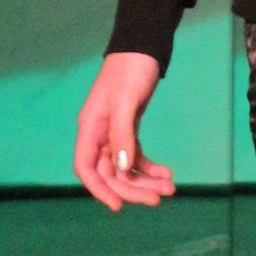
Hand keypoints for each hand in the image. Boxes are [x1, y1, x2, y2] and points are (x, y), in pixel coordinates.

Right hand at [75, 51, 176, 210]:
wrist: (143, 48)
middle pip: (110, 173)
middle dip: (132, 188)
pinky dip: (150, 167)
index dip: (99, 190)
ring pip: (125, 168)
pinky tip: (167, 173)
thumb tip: (121, 168)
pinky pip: (136, 157)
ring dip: (146, 181)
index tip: (118, 206)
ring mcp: (114, 134)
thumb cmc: (130, 71)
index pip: (86, 168)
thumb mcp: (125, 103)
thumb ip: (122, 136)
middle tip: (158, 199)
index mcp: (89, 128)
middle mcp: (98, 135)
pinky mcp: (129, 129)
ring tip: (170, 188)